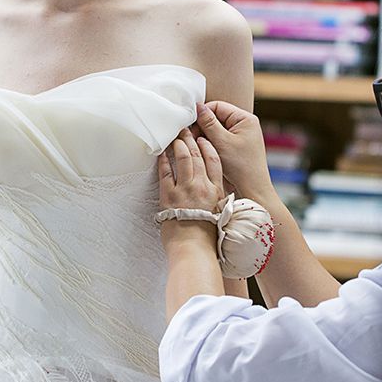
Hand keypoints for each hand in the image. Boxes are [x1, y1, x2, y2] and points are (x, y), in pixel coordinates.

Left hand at [158, 128, 225, 248]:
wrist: (194, 251)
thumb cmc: (206, 239)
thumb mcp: (219, 216)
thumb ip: (217, 202)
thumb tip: (214, 196)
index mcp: (217, 192)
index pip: (215, 162)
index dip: (208, 147)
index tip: (204, 139)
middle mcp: (203, 187)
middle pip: (198, 156)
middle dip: (191, 140)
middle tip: (186, 130)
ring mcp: (186, 190)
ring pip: (183, 159)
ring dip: (179, 145)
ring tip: (175, 137)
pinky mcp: (169, 196)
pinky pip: (166, 172)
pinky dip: (164, 160)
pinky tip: (161, 153)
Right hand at [193, 101, 274, 201]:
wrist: (252, 190)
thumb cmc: (241, 166)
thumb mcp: (222, 142)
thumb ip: (209, 123)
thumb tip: (197, 106)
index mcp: (245, 119)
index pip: (218, 106)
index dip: (202, 114)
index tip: (190, 126)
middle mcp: (243, 125)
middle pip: (216, 117)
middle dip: (202, 127)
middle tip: (191, 138)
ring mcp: (239, 136)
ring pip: (215, 129)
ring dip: (204, 136)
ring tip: (196, 146)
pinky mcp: (234, 147)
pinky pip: (218, 140)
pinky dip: (209, 144)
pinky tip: (203, 152)